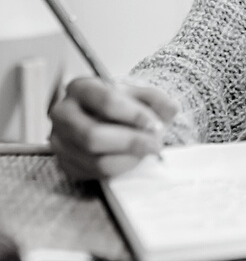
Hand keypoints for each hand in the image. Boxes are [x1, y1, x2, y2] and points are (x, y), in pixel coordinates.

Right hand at [49, 78, 178, 180]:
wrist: (107, 117)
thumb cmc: (121, 104)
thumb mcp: (139, 93)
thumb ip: (157, 98)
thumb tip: (171, 109)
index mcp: (80, 87)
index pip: (105, 101)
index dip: (133, 115)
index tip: (154, 124)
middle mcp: (63, 113)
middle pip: (93, 135)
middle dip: (130, 142)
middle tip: (155, 144)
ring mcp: (59, 141)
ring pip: (94, 159)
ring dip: (128, 158)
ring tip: (147, 150)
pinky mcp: (65, 163)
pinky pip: (93, 173)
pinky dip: (119, 168)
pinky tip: (133, 159)